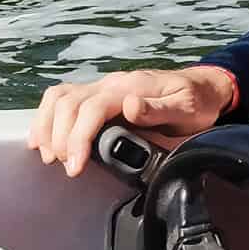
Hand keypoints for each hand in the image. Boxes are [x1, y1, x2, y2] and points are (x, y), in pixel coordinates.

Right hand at [27, 66, 235, 176]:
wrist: (204, 88)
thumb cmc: (197, 101)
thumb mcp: (188, 108)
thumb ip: (160, 109)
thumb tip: (131, 106)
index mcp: (133, 86)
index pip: (93, 107)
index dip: (79, 137)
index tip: (76, 165)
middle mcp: (113, 82)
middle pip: (70, 103)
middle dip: (61, 138)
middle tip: (68, 167)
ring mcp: (103, 86)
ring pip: (60, 97)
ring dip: (48, 127)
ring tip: (51, 156)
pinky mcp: (98, 93)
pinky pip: (63, 98)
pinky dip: (46, 117)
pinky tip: (43, 140)